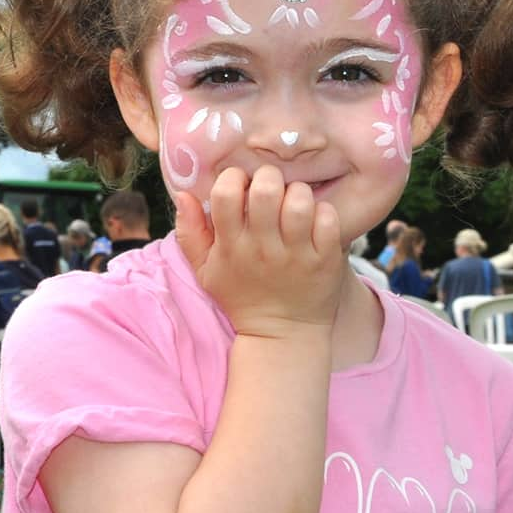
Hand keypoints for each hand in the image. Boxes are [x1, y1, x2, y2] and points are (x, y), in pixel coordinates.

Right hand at [172, 166, 342, 339]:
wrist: (281, 334)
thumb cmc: (241, 296)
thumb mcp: (205, 270)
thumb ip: (190, 232)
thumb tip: (184, 194)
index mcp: (231, 246)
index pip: (226, 195)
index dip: (233, 179)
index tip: (240, 185)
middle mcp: (263, 248)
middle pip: (267, 190)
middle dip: (268, 178)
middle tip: (271, 188)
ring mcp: (296, 254)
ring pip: (300, 201)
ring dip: (298, 193)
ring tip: (294, 203)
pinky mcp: (325, 260)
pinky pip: (328, 219)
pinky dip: (323, 212)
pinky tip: (314, 220)